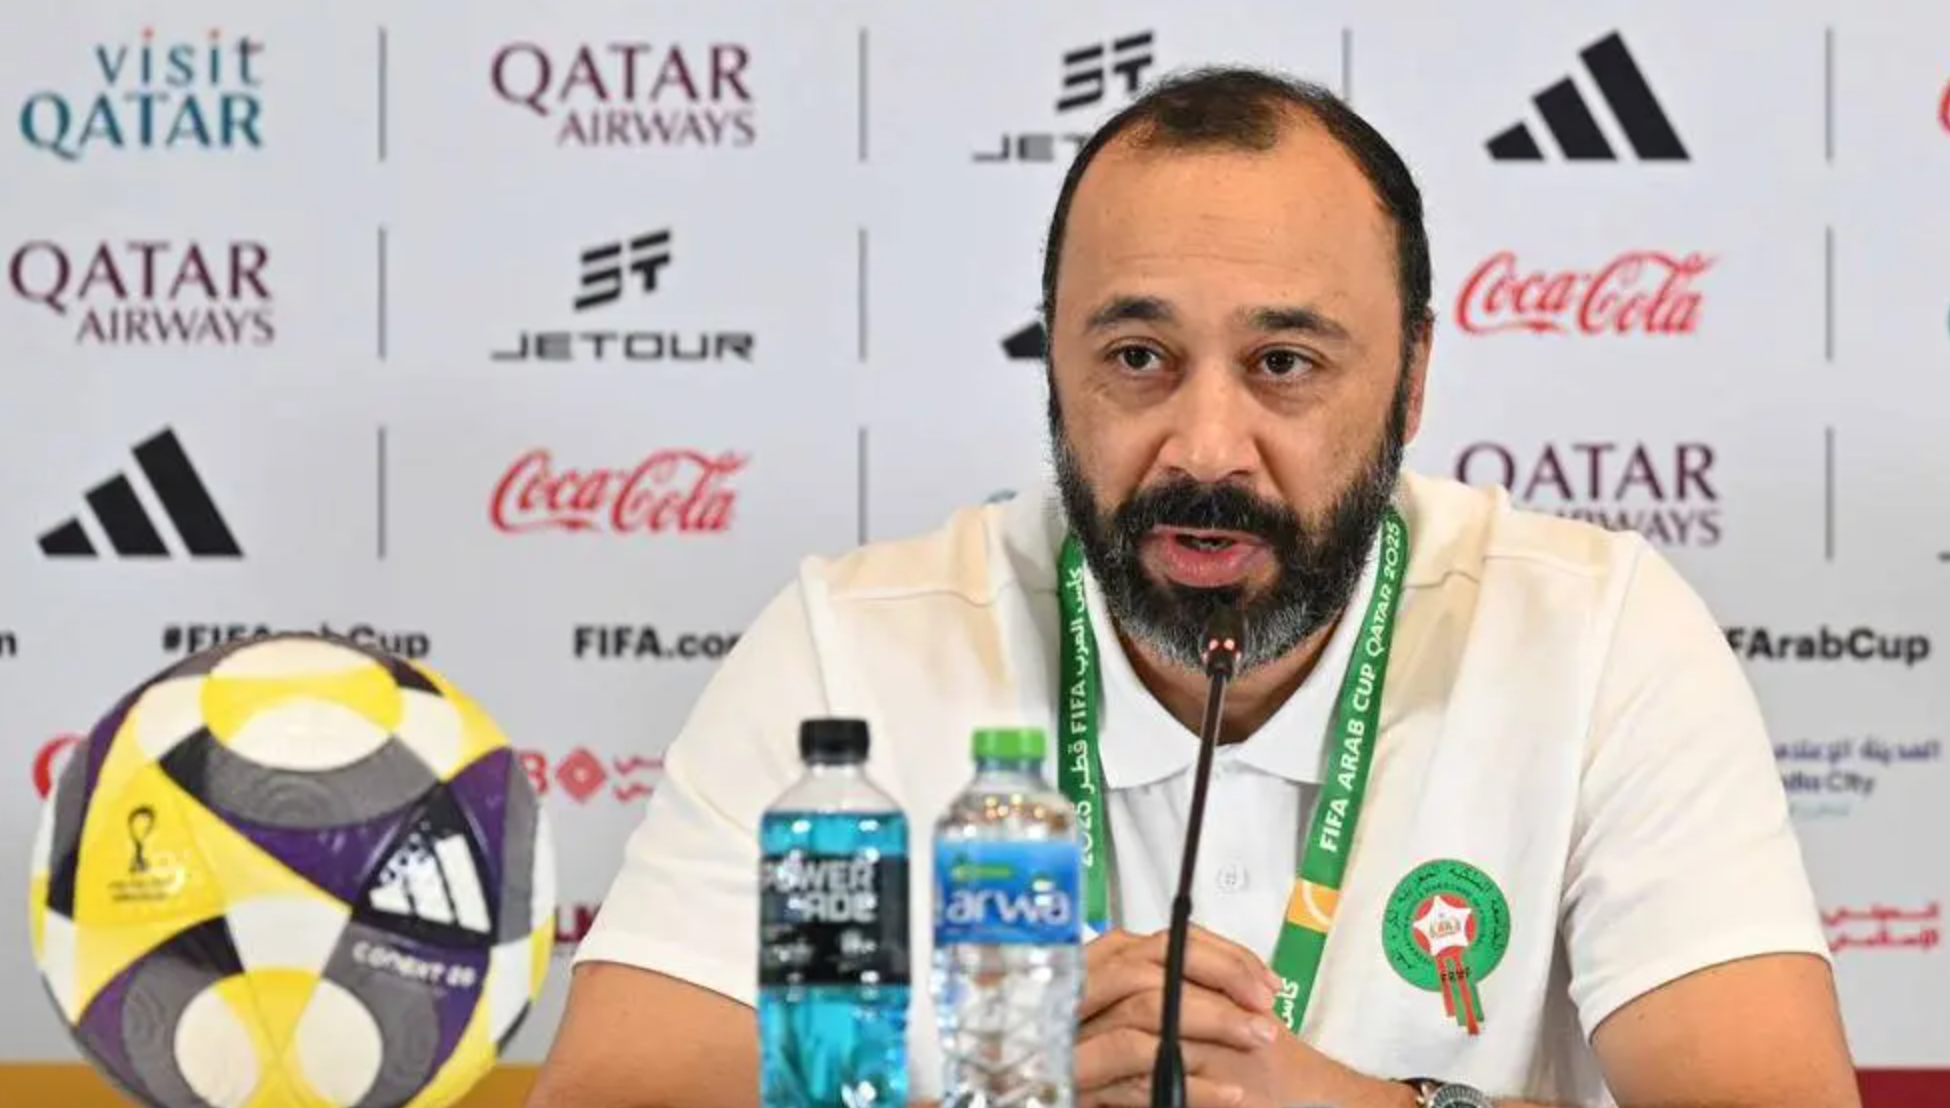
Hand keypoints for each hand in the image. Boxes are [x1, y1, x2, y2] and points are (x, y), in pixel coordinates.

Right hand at [1075, 926, 1282, 1107]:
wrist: (1059, 1102)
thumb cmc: (1118, 1073)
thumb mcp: (1138, 1021)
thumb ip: (1171, 995)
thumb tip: (1245, 982)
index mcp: (1096, 973)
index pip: (1161, 943)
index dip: (1219, 955)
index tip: (1262, 980)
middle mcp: (1077, 997)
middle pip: (1150, 965)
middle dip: (1218, 979)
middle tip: (1264, 1007)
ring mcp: (1073, 1040)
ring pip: (1146, 1010)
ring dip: (1213, 1021)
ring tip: (1256, 1039)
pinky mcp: (1076, 1085)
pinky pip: (1139, 1079)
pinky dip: (1195, 1086)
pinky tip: (1230, 1094)